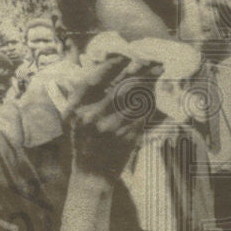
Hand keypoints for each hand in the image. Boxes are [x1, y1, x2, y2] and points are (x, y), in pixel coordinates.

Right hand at [56, 55, 159, 176]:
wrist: (91, 175)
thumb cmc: (83, 142)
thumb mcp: (73, 118)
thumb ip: (83, 95)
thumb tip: (101, 66)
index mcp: (76, 109)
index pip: (95, 79)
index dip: (111, 65)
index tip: (124, 56)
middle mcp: (93, 117)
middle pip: (121, 86)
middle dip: (139, 71)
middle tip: (152, 62)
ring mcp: (112, 128)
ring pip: (136, 98)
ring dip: (149, 84)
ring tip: (156, 73)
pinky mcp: (127, 137)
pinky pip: (143, 113)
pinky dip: (150, 101)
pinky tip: (155, 93)